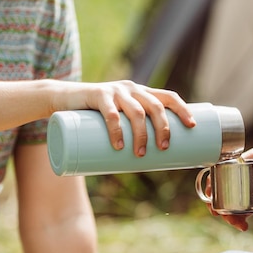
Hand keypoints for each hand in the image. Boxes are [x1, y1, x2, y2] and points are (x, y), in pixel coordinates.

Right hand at [53, 79, 195, 155]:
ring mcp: (115, 91)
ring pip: (136, 112)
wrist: (61, 99)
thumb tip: (151, 163)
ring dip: (142, 135)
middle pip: (155, 106)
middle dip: (164, 128)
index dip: (182, 109)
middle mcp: (132, 89)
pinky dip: (116, 130)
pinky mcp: (97, 95)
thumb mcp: (118, 120)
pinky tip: (119, 144)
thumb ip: (132, 133)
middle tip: (163, 148)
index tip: (192, 126)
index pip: (168, 96)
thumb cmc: (95, 117)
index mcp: (142, 93)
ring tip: (140, 154)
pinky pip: (110, 113)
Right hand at [211, 137, 252, 230]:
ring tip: (237, 223)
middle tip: (222, 213)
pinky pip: (250, 210)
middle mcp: (251, 173)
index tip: (213, 193)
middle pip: (226, 187)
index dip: (215, 180)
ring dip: (230, 213)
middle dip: (219, 201)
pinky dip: (243, 218)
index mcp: (252, 158)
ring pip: (235, 201)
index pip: (225, 168)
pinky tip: (244, 226)